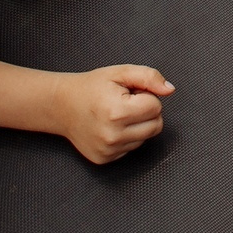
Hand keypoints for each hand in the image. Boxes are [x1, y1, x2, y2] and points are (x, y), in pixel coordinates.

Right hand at [52, 65, 172, 163]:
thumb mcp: (121, 73)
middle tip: (126, 103)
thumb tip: (170, 90)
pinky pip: (131, 148)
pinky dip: (127, 137)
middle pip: (156, 126)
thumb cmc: (91, 87)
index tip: (129, 93)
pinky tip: (111, 127)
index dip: (146, 96)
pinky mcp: (105, 159)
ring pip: (145, 138)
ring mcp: (108, 151)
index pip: (156, 107)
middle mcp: (113, 136)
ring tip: (117, 114)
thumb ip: (149, 77)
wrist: (61, 106)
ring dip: (138, 125)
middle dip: (147, 112)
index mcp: (117, 113)